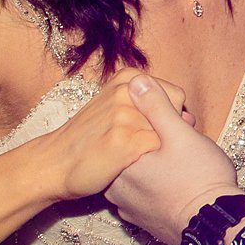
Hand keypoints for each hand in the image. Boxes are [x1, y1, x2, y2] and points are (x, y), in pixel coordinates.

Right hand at [39, 71, 183, 199]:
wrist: (54, 163)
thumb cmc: (89, 138)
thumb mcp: (115, 107)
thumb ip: (150, 106)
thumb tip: (190, 118)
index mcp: (127, 78)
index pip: (175, 94)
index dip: (172, 118)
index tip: (155, 131)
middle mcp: (127, 91)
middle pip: (176, 113)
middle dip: (171, 132)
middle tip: (146, 146)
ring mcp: (126, 115)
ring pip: (169, 131)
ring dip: (162, 148)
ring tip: (136, 156)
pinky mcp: (126, 141)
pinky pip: (159, 149)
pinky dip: (154, 161)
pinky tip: (134, 166)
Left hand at [105, 75, 241, 238]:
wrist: (216, 228)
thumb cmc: (200, 179)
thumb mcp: (181, 135)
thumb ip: (156, 106)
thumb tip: (136, 81)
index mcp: (122, 163)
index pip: (126, 132)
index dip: (154, 123)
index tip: (180, 126)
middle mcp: (117, 188)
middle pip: (130, 154)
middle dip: (154, 145)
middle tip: (185, 145)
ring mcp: (128, 208)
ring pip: (136, 176)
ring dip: (154, 167)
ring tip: (184, 166)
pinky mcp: (142, 222)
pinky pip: (142, 196)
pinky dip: (155, 188)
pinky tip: (177, 185)